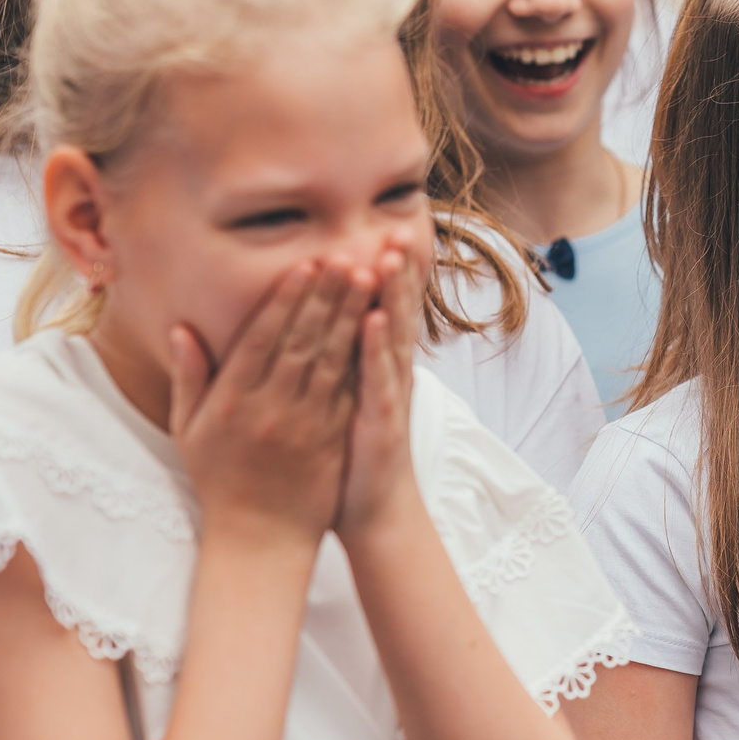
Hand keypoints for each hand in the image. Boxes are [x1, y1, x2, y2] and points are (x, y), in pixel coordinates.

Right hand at [168, 260, 362, 544]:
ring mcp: (306, 425)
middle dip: (326, 297)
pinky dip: (364, 357)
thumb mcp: (189, 430)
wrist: (259, 539)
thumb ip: (190, 377)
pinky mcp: (333, 440)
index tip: (304, 267)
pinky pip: (350, 393)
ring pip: (331, 361)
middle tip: (346, 256)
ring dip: (351, 317)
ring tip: (367, 279)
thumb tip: (181, 328)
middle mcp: (271, 409)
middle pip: (302, 342)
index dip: (285, 301)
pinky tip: (378, 327)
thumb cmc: (219, 481)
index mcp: (233, 402)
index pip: (262, 340)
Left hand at [336, 243, 430, 539]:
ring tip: (389, 253)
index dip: (384, 272)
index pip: (383, 308)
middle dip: (395, 270)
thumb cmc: (352, 457)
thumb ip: (344, 363)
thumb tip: (343, 326)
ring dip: (393, 295)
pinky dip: (378, 348)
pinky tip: (375, 319)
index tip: (380, 229)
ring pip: (393, 337)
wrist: (373, 513)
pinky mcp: (381, 422)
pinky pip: (379, 380)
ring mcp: (389, 396)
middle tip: (395, 226)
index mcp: (376, 367)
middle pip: (396, 311)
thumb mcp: (347, 402)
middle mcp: (389, 375)